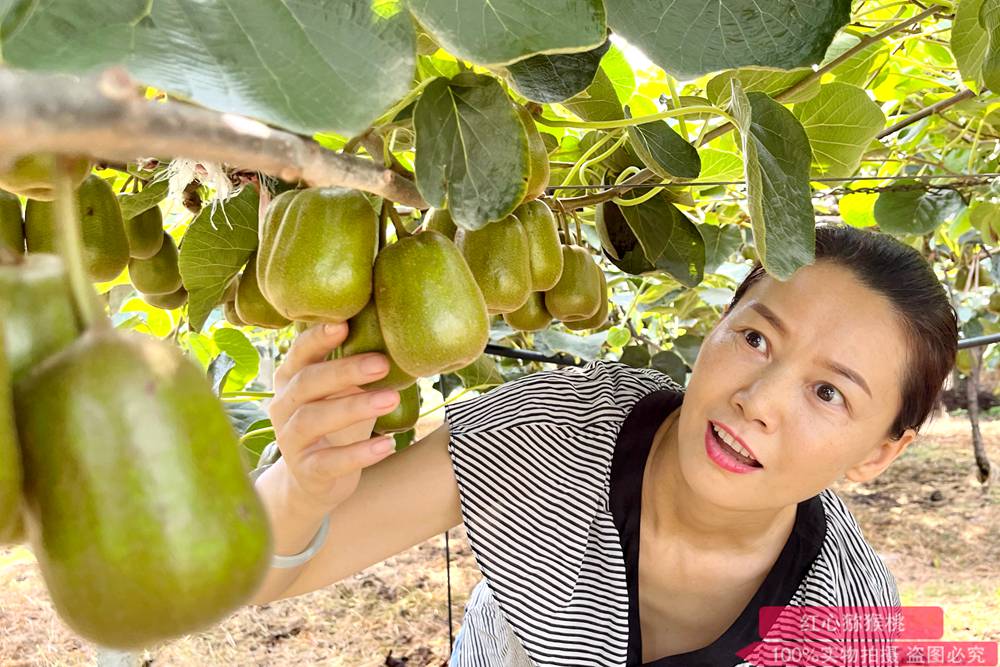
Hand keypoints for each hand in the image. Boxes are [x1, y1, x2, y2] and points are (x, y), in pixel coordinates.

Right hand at [266, 322, 400, 510]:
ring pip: (314, 419)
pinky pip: (329, 462)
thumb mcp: (340, 392)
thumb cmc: (334, 422)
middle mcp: (283, 406)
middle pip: (307, 382)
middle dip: (345, 371)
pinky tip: (388, 444)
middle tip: (382, 363)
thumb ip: (355, 368)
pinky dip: (359, 453)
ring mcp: (290, 440)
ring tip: (391, 399)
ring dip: (354, 407)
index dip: (317, 338)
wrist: (314, 480)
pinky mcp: (306, 471)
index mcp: (291, 379)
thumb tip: (398, 339)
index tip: (343, 325)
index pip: (299, 353)